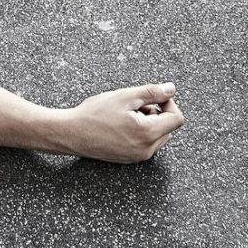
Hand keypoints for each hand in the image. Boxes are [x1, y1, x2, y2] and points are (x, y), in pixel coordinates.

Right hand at [65, 83, 184, 162]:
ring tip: (126, 115)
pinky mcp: (130, 158)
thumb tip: (171, 89)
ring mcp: (138, 156)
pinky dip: (140, 131)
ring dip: (148, 122)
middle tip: (134, 106)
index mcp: (147, 134)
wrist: (71, 133)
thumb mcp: (125, 96)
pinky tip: (121, 125)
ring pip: (157, 135)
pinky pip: (146, 143)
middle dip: (157, 113)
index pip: (177, 119)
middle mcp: (146, 150)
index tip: (153, 97)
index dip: (169, 103)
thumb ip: (152, 92)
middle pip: (168, 128)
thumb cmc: (94, 114)